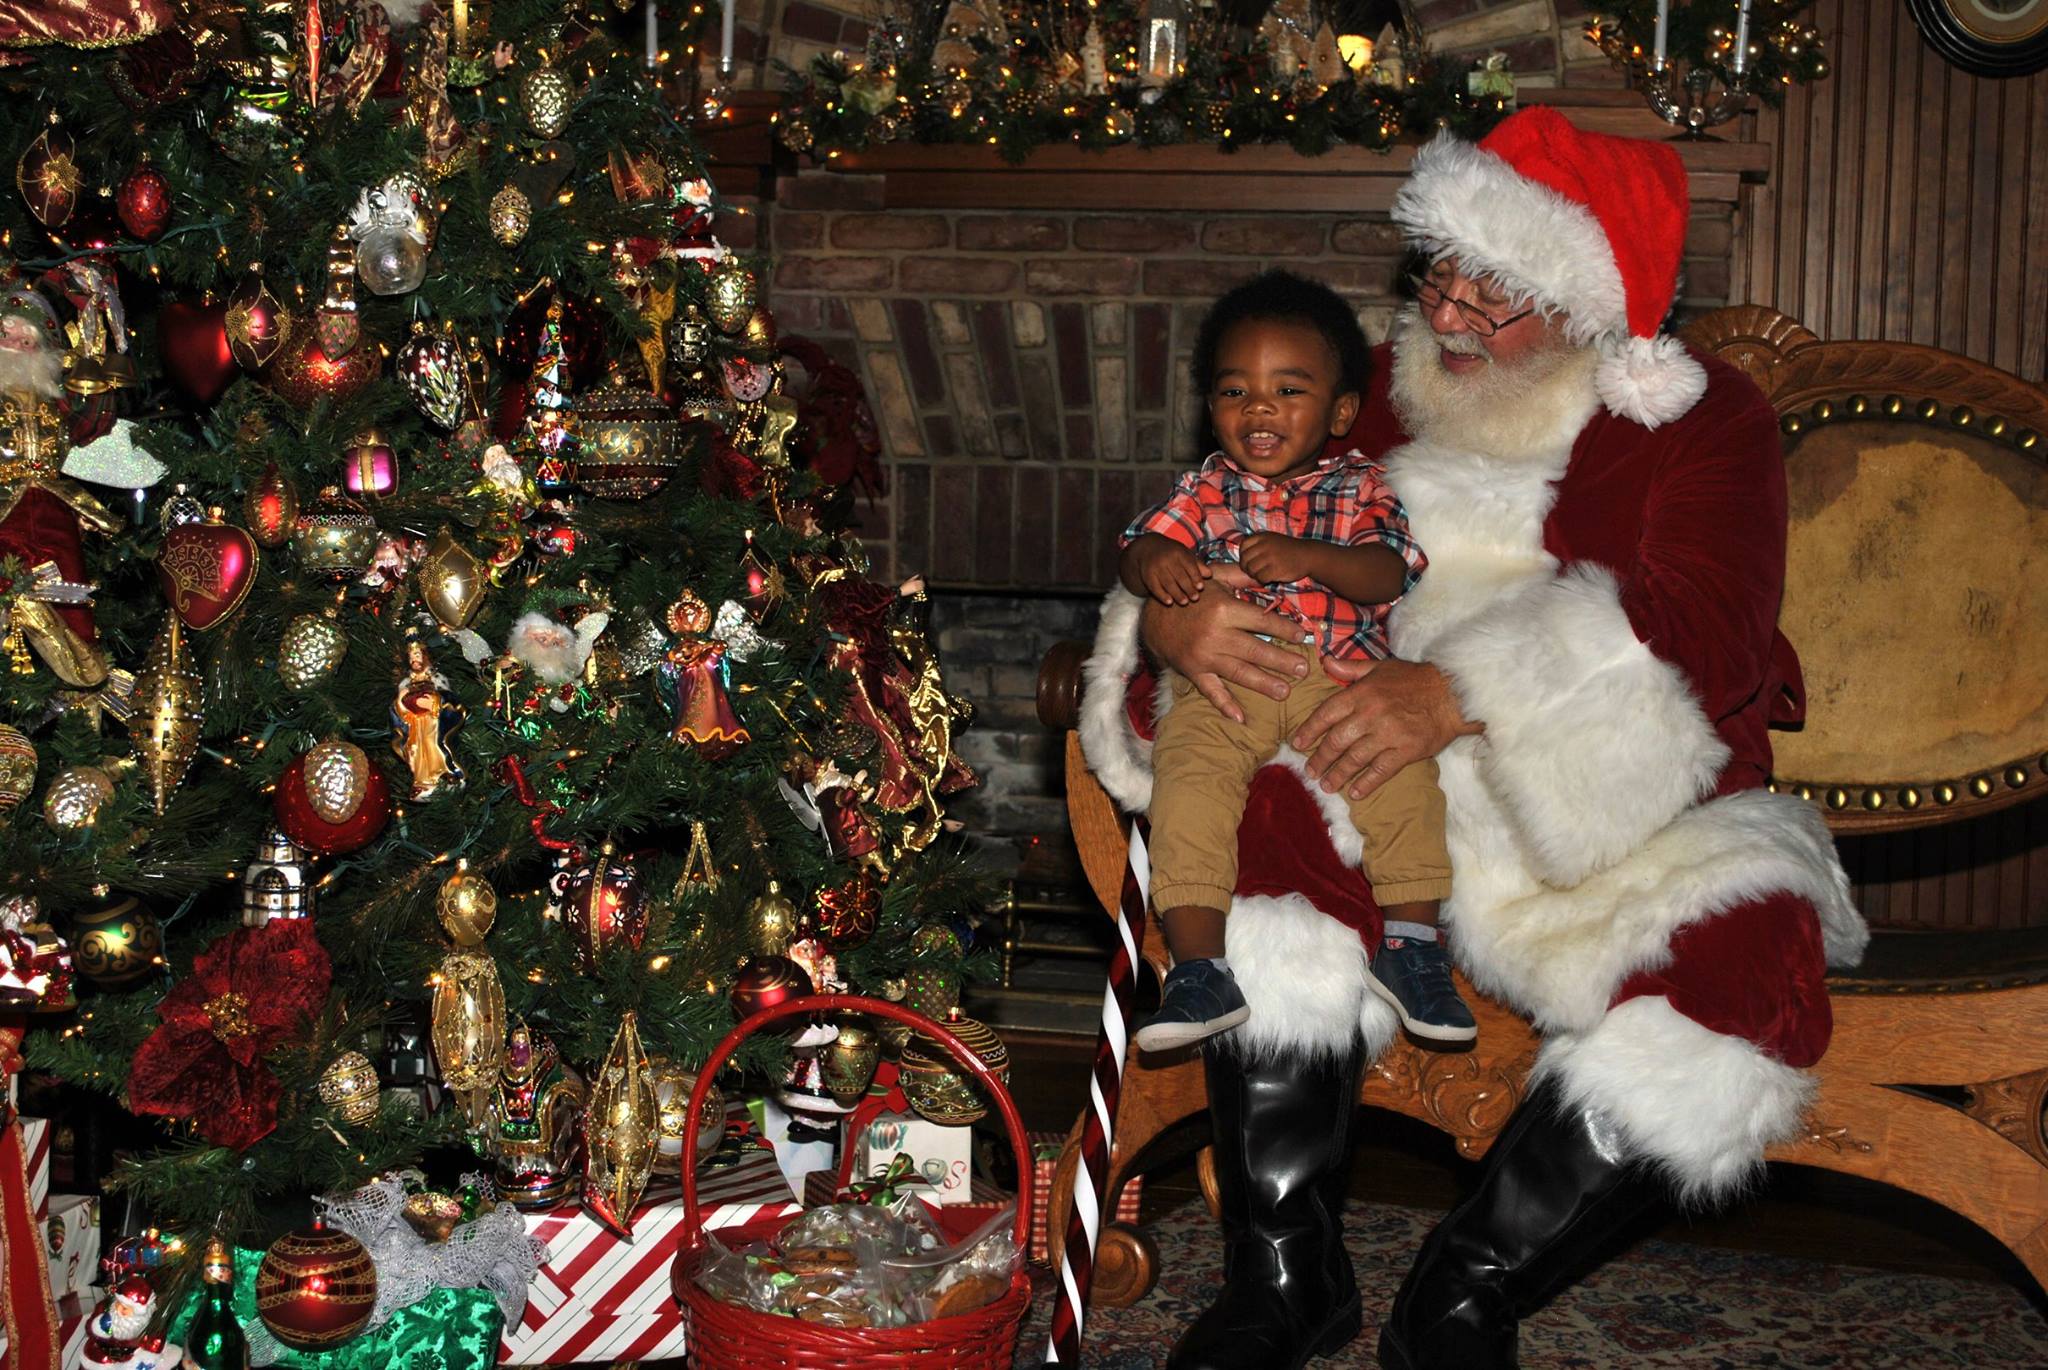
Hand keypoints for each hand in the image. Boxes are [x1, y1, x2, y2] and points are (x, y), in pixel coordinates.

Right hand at [1139, 566, 1308, 723]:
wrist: (1152, 614)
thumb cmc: (1191, 594)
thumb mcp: (1215, 576)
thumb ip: (1242, 575)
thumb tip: (1268, 572)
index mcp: (1224, 610)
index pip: (1262, 621)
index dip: (1284, 629)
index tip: (1302, 637)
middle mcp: (1216, 635)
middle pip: (1255, 650)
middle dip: (1281, 661)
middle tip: (1303, 670)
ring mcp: (1204, 656)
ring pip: (1239, 672)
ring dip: (1264, 684)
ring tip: (1285, 692)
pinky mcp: (1193, 671)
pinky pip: (1211, 690)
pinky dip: (1224, 705)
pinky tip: (1241, 718)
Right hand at [1140, 541, 1210, 605]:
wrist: (1148, 548)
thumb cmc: (1172, 554)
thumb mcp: (1185, 554)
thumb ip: (1197, 565)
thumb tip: (1209, 575)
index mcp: (1178, 552)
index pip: (1189, 565)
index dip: (1195, 576)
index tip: (1200, 587)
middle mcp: (1166, 559)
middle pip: (1179, 575)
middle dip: (1187, 587)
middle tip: (1195, 598)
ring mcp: (1156, 567)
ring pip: (1167, 582)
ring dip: (1176, 593)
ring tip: (1184, 602)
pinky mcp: (1147, 575)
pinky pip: (1155, 587)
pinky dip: (1162, 595)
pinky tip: (1169, 602)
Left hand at [1238, 532, 1314, 585]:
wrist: (1308, 555)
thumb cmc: (1289, 549)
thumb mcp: (1272, 539)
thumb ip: (1258, 544)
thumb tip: (1242, 554)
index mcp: (1262, 536)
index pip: (1243, 546)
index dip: (1243, 556)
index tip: (1250, 561)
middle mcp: (1264, 545)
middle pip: (1245, 559)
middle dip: (1247, 568)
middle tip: (1255, 572)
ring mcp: (1270, 557)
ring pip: (1251, 570)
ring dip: (1255, 575)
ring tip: (1262, 575)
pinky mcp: (1275, 569)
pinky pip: (1260, 577)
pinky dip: (1262, 580)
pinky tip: (1268, 579)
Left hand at [1291, 656, 1478, 798]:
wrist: (1452, 694)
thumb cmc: (1415, 679)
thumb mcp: (1381, 667)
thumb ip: (1351, 668)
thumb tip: (1325, 663)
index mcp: (1361, 693)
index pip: (1326, 713)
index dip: (1309, 730)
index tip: (1298, 744)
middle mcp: (1371, 714)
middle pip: (1336, 741)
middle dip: (1320, 758)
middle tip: (1310, 771)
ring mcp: (1388, 734)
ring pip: (1354, 759)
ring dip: (1337, 774)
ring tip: (1326, 785)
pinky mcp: (1406, 751)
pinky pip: (1380, 771)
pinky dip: (1366, 783)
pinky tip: (1355, 793)